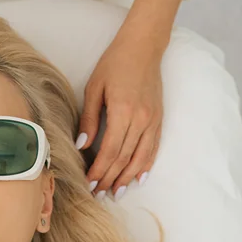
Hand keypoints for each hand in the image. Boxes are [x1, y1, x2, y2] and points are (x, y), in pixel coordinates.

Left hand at [76, 32, 163, 199]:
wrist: (143, 47)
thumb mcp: (94, 88)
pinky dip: (146, 166)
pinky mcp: (159, 119)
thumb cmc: (115, 64)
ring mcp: (153, 120)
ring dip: (128, 178)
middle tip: (99, 194)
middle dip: (111, 179)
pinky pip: (153, 148)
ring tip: (116, 192)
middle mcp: (141, 119)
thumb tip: (82, 145)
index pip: (110, 150)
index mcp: (123, 111)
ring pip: (141, 158)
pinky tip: (138, 178)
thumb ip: (89, 118)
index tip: (90, 183)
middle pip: (125, 158)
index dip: (100, 170)